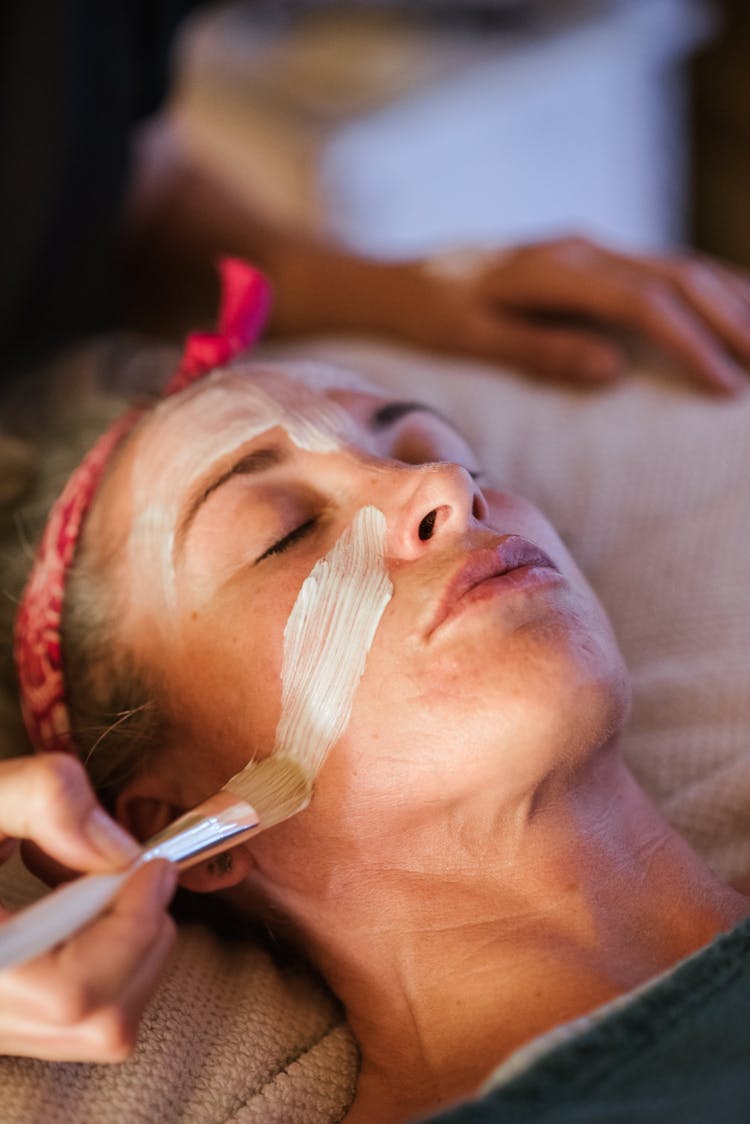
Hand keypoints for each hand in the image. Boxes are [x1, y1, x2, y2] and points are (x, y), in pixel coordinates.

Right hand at [0, 754, 175, 1061]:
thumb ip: (43, 798)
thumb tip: (118, 852)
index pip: (71, 992)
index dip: (130, 929)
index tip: (152, 866)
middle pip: (100, 1021)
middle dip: (139, 935)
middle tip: (134, 871)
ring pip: (100, 1030)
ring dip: (130, 951)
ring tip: (96, 888)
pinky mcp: (10, 1024)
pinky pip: (83, 1023)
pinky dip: (110, 967)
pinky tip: (81, 915)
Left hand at [393, 236, 749, 394]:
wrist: (401, 279)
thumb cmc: (432, 316)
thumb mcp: (473, 339)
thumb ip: (540, 350)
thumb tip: (614, 370)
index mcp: (554, 267)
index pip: (642, 301)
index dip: (690, 342)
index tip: (725, 385)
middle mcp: (581, 247)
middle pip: (677, 275)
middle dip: (730, 319)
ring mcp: (588, 247)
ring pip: (678, 264)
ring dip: (728, 300)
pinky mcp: (590, 257)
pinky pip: (661, 267)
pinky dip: (704, 288)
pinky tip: (733, 308)